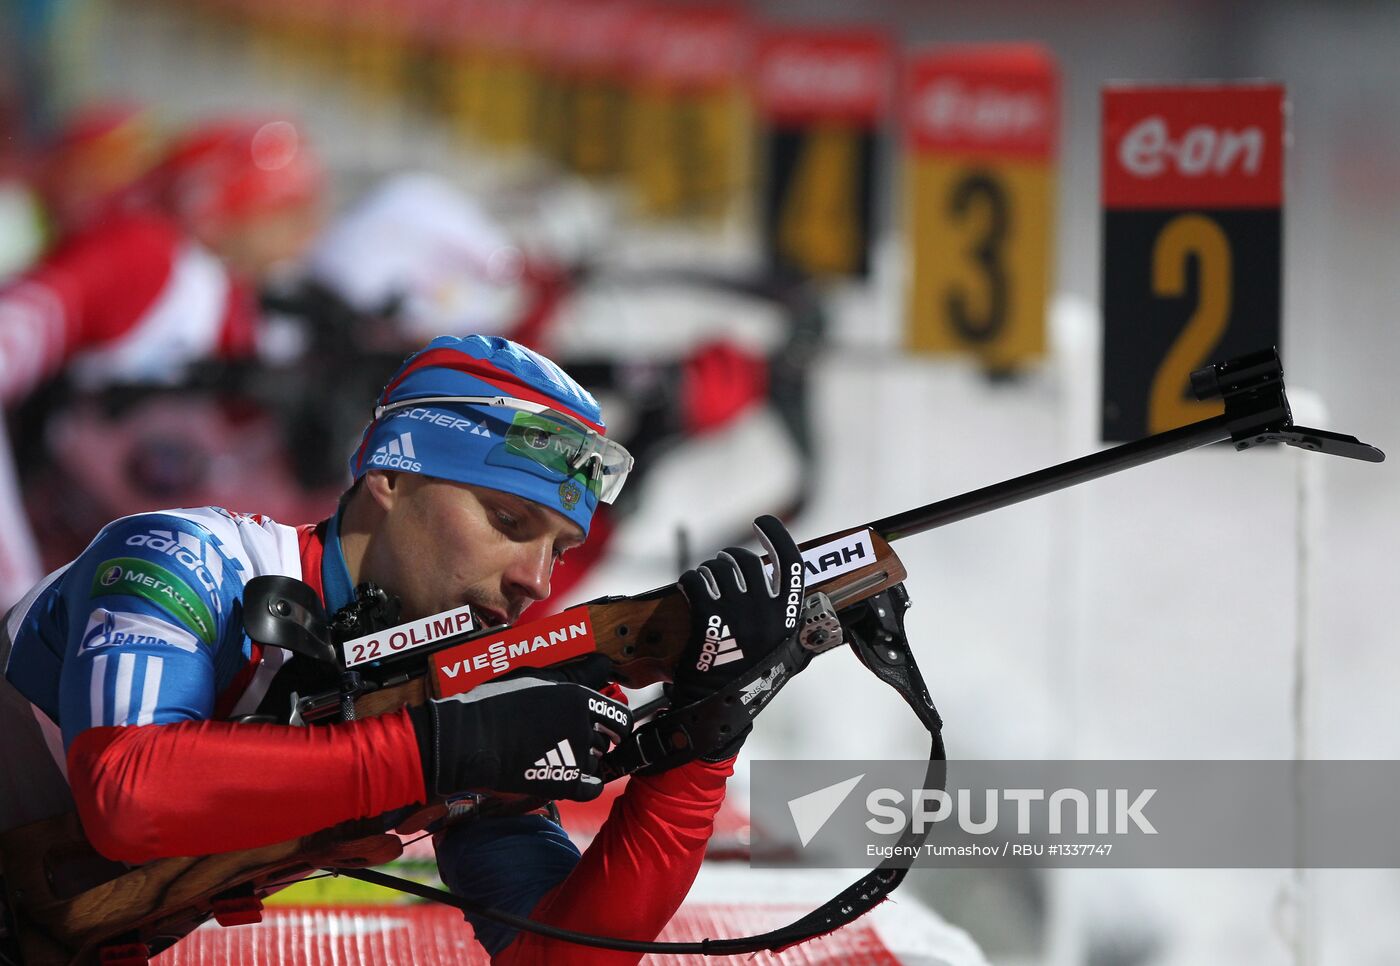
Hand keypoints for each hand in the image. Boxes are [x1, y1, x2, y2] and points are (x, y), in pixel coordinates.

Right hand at [408, 655, 630, 800]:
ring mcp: (575, 754)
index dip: (614, 719)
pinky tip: (573, 776)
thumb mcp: (536, 677)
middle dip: (603, 737)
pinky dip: (587, 783)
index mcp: (579, 697)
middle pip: (611, 737)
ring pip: (598, 759)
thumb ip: (574, 673)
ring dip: (588, 757)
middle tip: (586, 737)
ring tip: (562, 753)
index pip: (619, 713)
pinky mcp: (563, 781)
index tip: (606, 722)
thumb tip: (602, 663)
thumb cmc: (495, 703)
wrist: (468, 739)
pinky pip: (592, 786)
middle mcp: (583, 724)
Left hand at [670, 515, 805, 757]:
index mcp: (788, 617)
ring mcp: (736, 615)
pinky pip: (697, 582)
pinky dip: (691, 580)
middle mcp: (766, 612)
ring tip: (705, 583)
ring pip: (718, 569)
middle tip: (723, 567)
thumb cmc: (748, 680)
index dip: (777, 536)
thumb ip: (781, 615)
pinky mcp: (708, 621)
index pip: (791, 562)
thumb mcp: (780, 648)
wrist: (718, 710)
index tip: (762, 523)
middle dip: (730, 558)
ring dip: (709, 570)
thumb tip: (775, 580)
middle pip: (746, 561)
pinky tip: (690, 589)